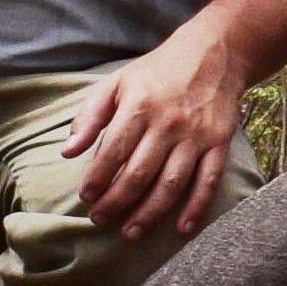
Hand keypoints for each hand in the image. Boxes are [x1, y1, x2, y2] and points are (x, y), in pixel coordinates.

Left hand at [63, 21, 247, 239]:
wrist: (215, 53)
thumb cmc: (157, 71)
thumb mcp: (116, 82)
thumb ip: (89, 116)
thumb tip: (67, 152)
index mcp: (139, 106)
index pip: (113, 151)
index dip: (97, 179)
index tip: (86, 197)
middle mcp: (168, 123)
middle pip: (139, 174)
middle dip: (116, 202)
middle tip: (100, 219)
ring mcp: (196, 136)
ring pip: (171, 184)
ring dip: (149, 213)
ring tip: (130, 232)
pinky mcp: (219, 143)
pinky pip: (207, 181)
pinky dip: (196, 207)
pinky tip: (181, 228)